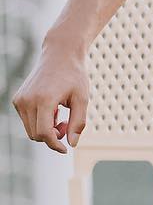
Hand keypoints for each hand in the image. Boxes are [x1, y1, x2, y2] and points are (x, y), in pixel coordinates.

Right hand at [12, 38, 89, 153]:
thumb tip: (72, 144)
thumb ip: (78, 122)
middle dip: (53, 136)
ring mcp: (20, 100)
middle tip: (68, 125)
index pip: (44, 133)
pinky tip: (52, 110)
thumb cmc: (74, 76)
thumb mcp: (82, 99)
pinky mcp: (18, 99)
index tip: (65, 149)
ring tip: (61, 117)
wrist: (60, 56)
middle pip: (36, 134)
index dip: (55, 144)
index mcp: (43, 100)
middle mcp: (27, 101)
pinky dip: (40, 122)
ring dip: (46, 130)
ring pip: (30, 130)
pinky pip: (27, 121)